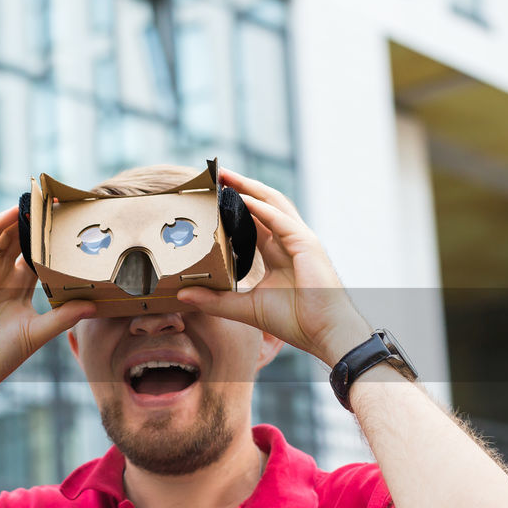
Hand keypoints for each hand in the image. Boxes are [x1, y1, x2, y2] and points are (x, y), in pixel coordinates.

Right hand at [0, 206, 95, 395]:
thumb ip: (64, 316)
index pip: (34, 261)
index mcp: (16, 293)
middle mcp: (0, 280)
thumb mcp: (39, 331)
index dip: (48, 245)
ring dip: (17, 220)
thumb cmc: (1, 355)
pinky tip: (13, 212)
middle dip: (34, 227)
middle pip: (19, 245)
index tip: (67, 230)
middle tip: (55, 208)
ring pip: (2, 238)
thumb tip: (94, 305)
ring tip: (37, 203)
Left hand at [176, 169, 371, 366]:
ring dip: (249, 188)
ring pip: (272, 204)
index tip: (210, 196)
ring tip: (225, 176)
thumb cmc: (294, 321)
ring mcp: (300, 240)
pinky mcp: (307, 244)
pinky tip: (243, 198)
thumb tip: (183, 294)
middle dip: (239, 188)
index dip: (233, 208)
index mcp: (277, 254)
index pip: (252, 221)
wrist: (324, 333)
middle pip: (262, 205)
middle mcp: (288, 241)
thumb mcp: (245, 308)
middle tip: (215, 175)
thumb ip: (215, 300)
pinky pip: (281, 220)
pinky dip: (261, 207)